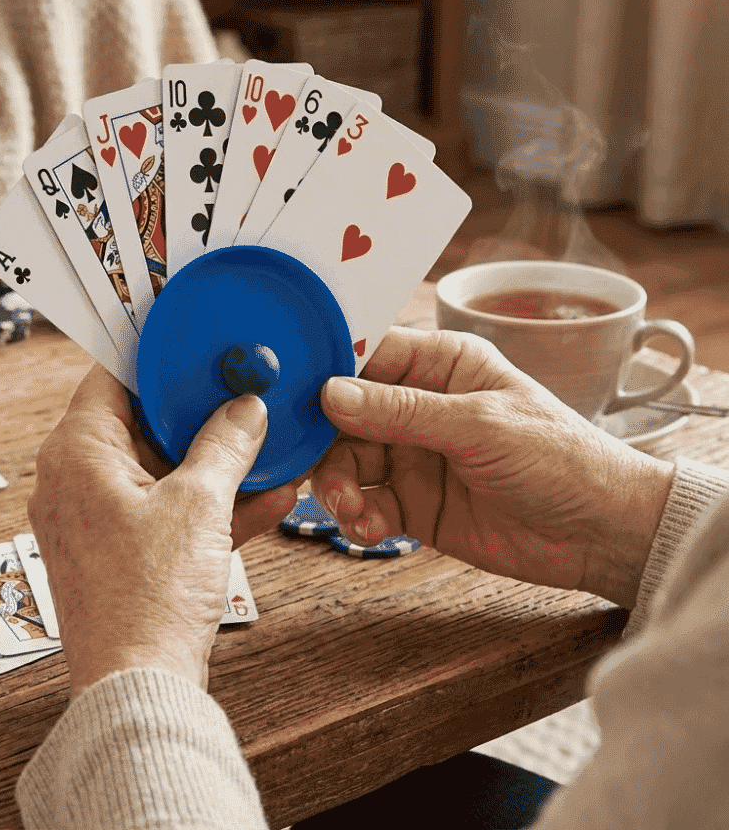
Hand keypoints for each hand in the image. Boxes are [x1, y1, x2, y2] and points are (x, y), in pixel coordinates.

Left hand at [28, 365, 296, 698]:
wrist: (138, 689)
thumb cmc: (146, 599)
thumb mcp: (199, 504)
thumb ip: (226, 444)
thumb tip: (246, 411)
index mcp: (77, 452)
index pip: (112, 374)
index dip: (156, 353)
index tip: (193, 339)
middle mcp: (76, 479)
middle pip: (142, 420)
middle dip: (198, 411)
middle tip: (241, 389)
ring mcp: (97, 517)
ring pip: (161, 466)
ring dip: (214, 459)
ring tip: (265, 443)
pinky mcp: (120, 550)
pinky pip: (167, 508)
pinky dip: (208, 502)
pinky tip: (266, 495)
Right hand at [313, 328, 674, 609]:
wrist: (599, 534)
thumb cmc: (560, 458)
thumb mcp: (479, 425)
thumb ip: (401, 411)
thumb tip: (331, 393)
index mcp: (440, 364)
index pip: (366, 355)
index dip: (326, 371)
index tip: (291, 395)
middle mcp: (419, 405)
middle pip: (343, 414)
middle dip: (325, 444)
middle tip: (315, 472)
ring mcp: (412, 454)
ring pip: (346, 461)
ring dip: (338, 487)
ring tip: (351, 510)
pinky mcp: (412, 501)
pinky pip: (365, 503)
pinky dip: (358, 517)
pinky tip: (372, 528)